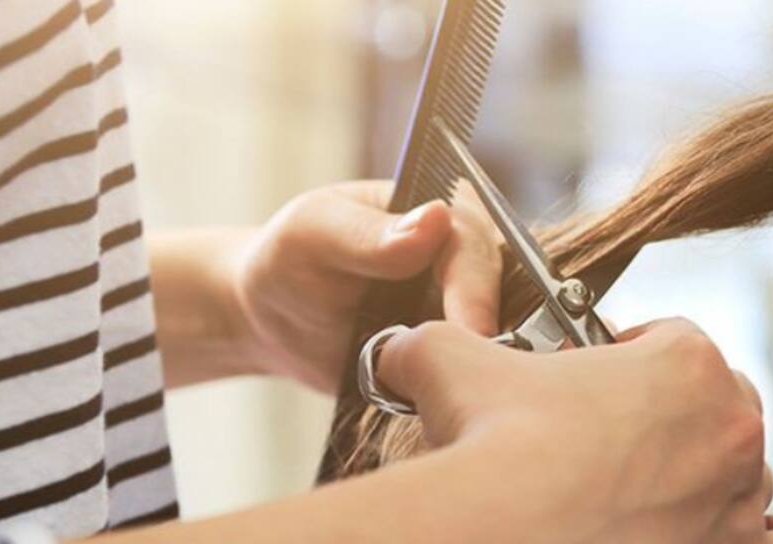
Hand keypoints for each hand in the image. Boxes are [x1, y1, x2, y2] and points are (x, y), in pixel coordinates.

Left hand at [233, 181, 501, 390]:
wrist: (272, 319)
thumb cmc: (289, 259)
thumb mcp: (316, 233)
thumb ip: (370, 233)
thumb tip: (436, 219)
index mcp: (443, 211)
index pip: (476, 248)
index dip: (476, 292)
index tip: (471, 332)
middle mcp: (467, 260)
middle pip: (500, 298)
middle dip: (484, 337)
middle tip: (466, 381)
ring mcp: (465, 310)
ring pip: (498, 341)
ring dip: (478, 369)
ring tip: (456, 399)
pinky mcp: (457, 354)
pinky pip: (475, 376)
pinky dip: (464, 392)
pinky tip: (446, 408)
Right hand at [374, 318, 772, 543]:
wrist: (501, 530)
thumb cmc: (493, 443)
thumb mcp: (452, 362)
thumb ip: (437, 340)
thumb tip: (400, 347)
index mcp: (686, 361)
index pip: (673, 340)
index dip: (628, 357)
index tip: (592, 381)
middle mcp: (730, 428)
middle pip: (716, 405)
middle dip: (671, 415)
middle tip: (609, 439)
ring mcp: (739, 501)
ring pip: (740, 474)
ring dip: (706, 475)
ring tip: (643, 491)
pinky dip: (767, 537)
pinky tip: (714, 529)